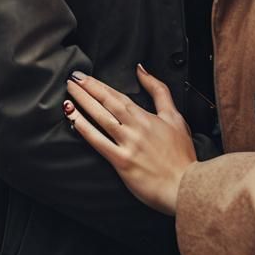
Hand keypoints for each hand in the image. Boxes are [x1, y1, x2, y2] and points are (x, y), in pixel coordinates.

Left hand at [64, 65, 196, 214]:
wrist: (185, 185)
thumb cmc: (181, 154)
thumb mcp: (175, 117)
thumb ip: (159, 91)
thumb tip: (142, 69)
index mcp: (146, 116)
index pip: (118, 96)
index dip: (99, 85)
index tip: (84, 77)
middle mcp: (135, 127)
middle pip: (107, 103)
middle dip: (87, 89)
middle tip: (72, 79)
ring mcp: (127, 144)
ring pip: (101, 118)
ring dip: (83, 105)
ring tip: (69, 95)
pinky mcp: (122, 162)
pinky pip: (99, 142)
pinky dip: (85, 129)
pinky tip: (74, 120)